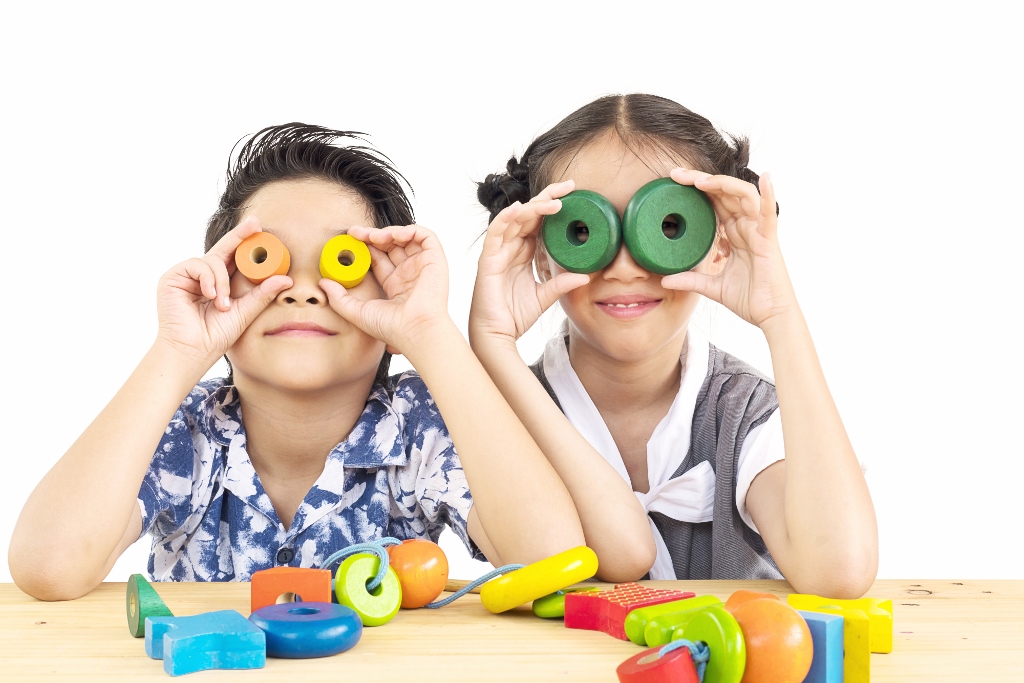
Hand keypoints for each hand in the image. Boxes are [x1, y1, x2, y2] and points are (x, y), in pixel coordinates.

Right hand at [156, 216, 291, 366]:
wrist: (193, 351)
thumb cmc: (216, 336)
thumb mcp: (245, 311)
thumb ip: (263, 294)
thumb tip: (286, 279)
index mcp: (219, 282)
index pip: (234, 258)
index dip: (245, 242)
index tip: (259, 228)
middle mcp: (202, 276)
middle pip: (222, 249)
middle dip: (239, 236)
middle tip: (254, 224)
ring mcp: (187, 275)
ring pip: (212, 260)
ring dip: (222, 281)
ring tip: (223, 304)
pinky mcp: (173, 277)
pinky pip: (197, 265)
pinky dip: (209, 279)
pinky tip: (211, 296)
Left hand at [321, 224, 451, 353]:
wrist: (414, 330)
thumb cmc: (391, 327)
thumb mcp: (358, 312)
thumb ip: (339, 298)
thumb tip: (322, 284)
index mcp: (395, 285)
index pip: (379, 258)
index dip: (365, 246)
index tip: (350, 240)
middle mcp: (410, 273)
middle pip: (391, 245)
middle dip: (372, 235)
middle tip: (355, 233)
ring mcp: (423, 266)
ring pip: (407, 238)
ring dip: (389, 231)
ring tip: (373, 235)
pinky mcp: (435, 260)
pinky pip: (425, 236)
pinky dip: (409, 230)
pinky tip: (393, 235)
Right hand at [469, 180, 590, 347]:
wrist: (498, 335)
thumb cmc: (514, 315)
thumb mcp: (545, 296)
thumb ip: (561, 283)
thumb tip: (586, 275)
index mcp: (523, 252)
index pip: (539, 221)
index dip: (553, 205)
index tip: (574, 193)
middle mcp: (510, 247)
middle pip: (528, 213)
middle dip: (547, 197)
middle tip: (569, 186)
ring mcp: (498, 251)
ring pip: (514, 218)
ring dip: (533, 207)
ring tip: (554, 201)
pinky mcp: (488, 260)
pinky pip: (495, 233)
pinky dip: (506, 219)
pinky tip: (519, 209)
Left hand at [661, 169, 797, 327]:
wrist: (770, 317)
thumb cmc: (749, 299)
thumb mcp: (712, 287)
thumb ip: (691, 280)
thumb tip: (664, 280)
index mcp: (734, 233)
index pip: (714, 203)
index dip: (697, 189)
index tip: (674, 181)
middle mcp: (747, 227)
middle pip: (725, 193)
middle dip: (701, 180)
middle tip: (676, 174)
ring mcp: (759, 231)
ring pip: (744, 196)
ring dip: (722, 184)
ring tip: (700, 180)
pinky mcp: (769, 241)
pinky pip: (770, 214)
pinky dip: (769, 195)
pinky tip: (766, 178)